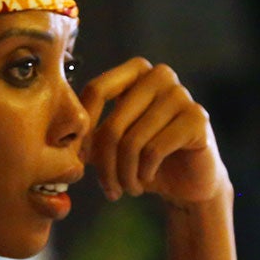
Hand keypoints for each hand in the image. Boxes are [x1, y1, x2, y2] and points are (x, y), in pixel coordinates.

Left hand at [79, 58, 228, 206]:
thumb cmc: (143, 159)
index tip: (79, 160)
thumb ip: (88, 133)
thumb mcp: (110, 143)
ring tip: (126, 188)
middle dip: (105, 165)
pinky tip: (145, 180)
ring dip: (124, 175)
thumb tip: (62, 137)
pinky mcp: (197, 119)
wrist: (187, 181)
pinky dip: (143, 173)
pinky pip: (154, 150)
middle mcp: (159, 75)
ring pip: (132, 142)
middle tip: (108, 188)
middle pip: (113, 124)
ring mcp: (181, 94)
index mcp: (135, 71)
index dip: (83, 130)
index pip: (96, 90)